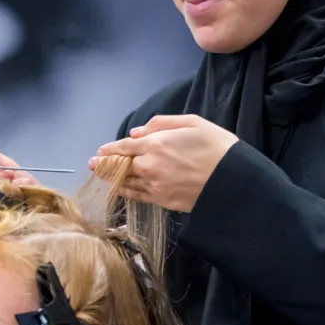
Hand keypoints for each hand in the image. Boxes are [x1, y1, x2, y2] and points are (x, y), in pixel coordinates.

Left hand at [90, 115, 238, 211]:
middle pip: (120, 166)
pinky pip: (138, 196)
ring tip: (99, 176)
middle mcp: (150, 166)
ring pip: (126, 182)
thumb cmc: (217, 147)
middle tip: (92, 164)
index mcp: (156, 144)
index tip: (100, 151)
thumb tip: (137, 131)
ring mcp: (155, 186)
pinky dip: (126, 193)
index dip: (111, 149)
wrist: (233, 181)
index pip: (125, 146)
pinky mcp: (164, 201)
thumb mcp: (193, 123)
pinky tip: (119, 191)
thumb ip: (162, 124)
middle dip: (104, 164)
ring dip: (111, 179)